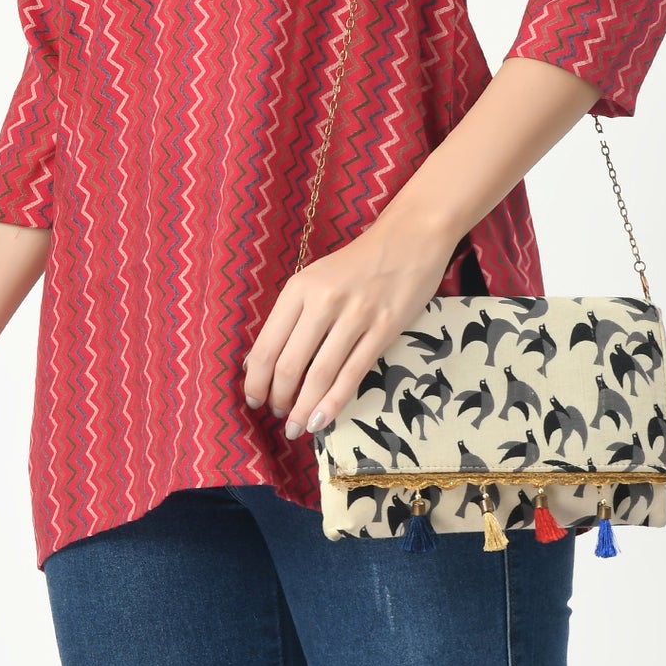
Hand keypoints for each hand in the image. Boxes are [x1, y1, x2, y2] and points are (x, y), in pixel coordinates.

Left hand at [243, 212, 456, 436]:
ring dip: (304, 409)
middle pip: (290, 364)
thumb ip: (288, 317)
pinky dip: (334, 402)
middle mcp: (323, 301)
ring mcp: (355, 315)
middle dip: (279, 399)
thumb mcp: (314, 280)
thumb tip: (257, 363)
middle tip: (279, 415)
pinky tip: (322, 420)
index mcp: (298, 288)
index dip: (256, 381)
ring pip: (320, 375)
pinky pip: (353, 374)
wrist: (410, 238)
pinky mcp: (384, 328)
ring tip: (297, 427)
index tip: (254, 400)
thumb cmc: (357, 264)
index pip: (267, 345)